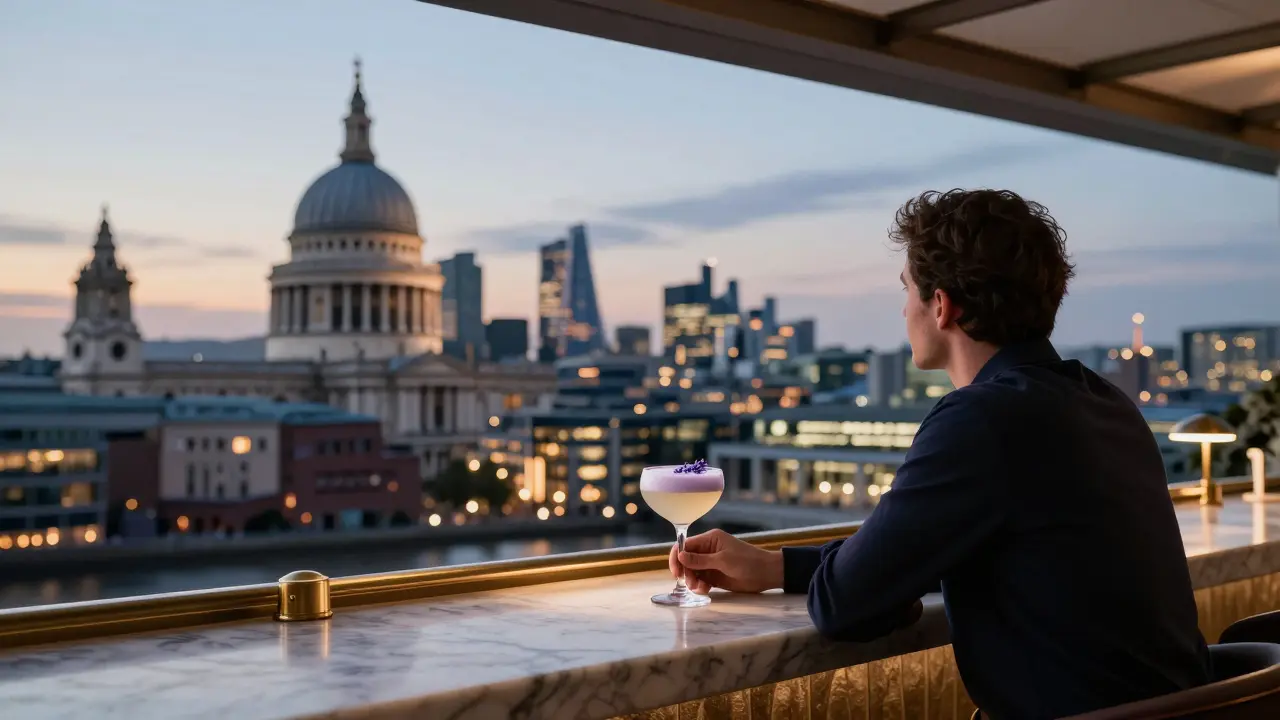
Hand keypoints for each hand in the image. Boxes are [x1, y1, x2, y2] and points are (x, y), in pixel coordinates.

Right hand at [669, 528, 783, 594]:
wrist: (766, 574)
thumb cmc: (747, 562)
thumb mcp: (723, 560)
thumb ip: (700, 560)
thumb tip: (680, 556)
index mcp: (709, 540)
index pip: (685, 545)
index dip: (677, 557)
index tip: (676, 572)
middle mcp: (708, 550)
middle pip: (686, 560)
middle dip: (686, 572)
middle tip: (691, 583)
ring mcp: (711, 564)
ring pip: (692, 572)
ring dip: (692, 581)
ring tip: (701, 588)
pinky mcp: (715, 576)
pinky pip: (700, 580)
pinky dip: (699, 586)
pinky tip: (705, 590)